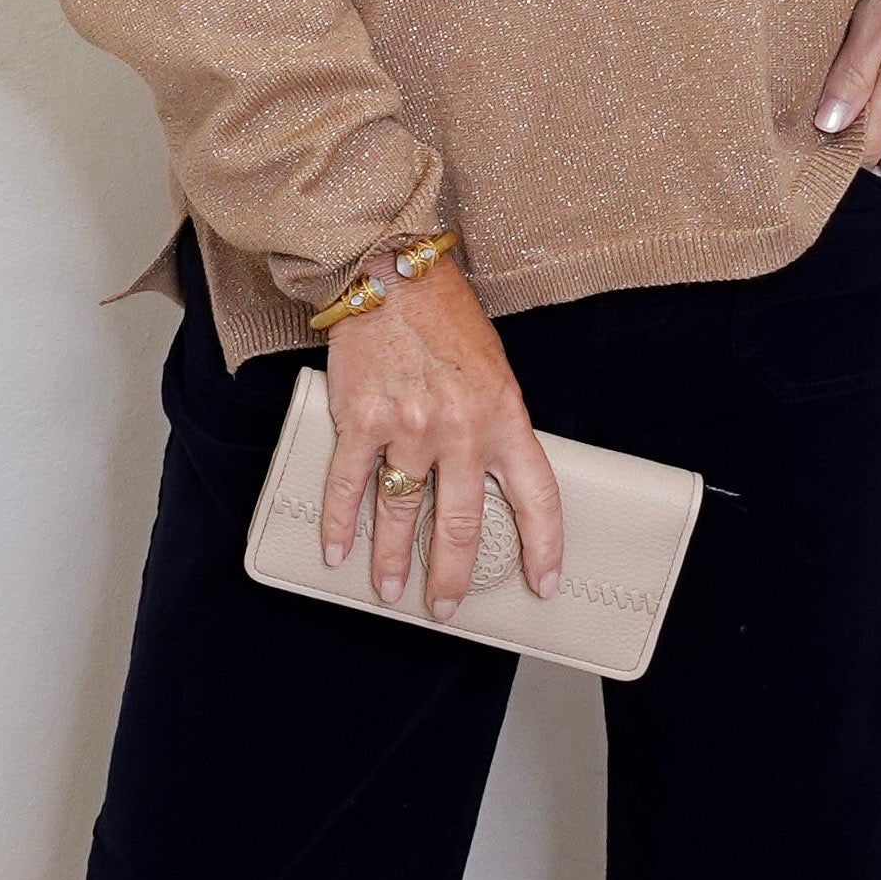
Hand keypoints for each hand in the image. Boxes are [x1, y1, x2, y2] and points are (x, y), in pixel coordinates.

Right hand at [319, 255, 564, 618]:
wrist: (393, 273)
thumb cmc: (446, 319)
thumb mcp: (494, 373)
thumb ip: (493, 427)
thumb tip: (485, 485)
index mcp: (506, 417)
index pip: (536, 497)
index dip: (543, 546)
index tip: (542, 582)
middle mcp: (461, 429)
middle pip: (461, 524)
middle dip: (452, 575)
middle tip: (445, 606)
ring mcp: (409, 427)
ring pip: (401, 513)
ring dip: (393, 559)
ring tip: (389, 590)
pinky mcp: (361, 420)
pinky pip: (348, 485)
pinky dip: (340, 523)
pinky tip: (337, 549)